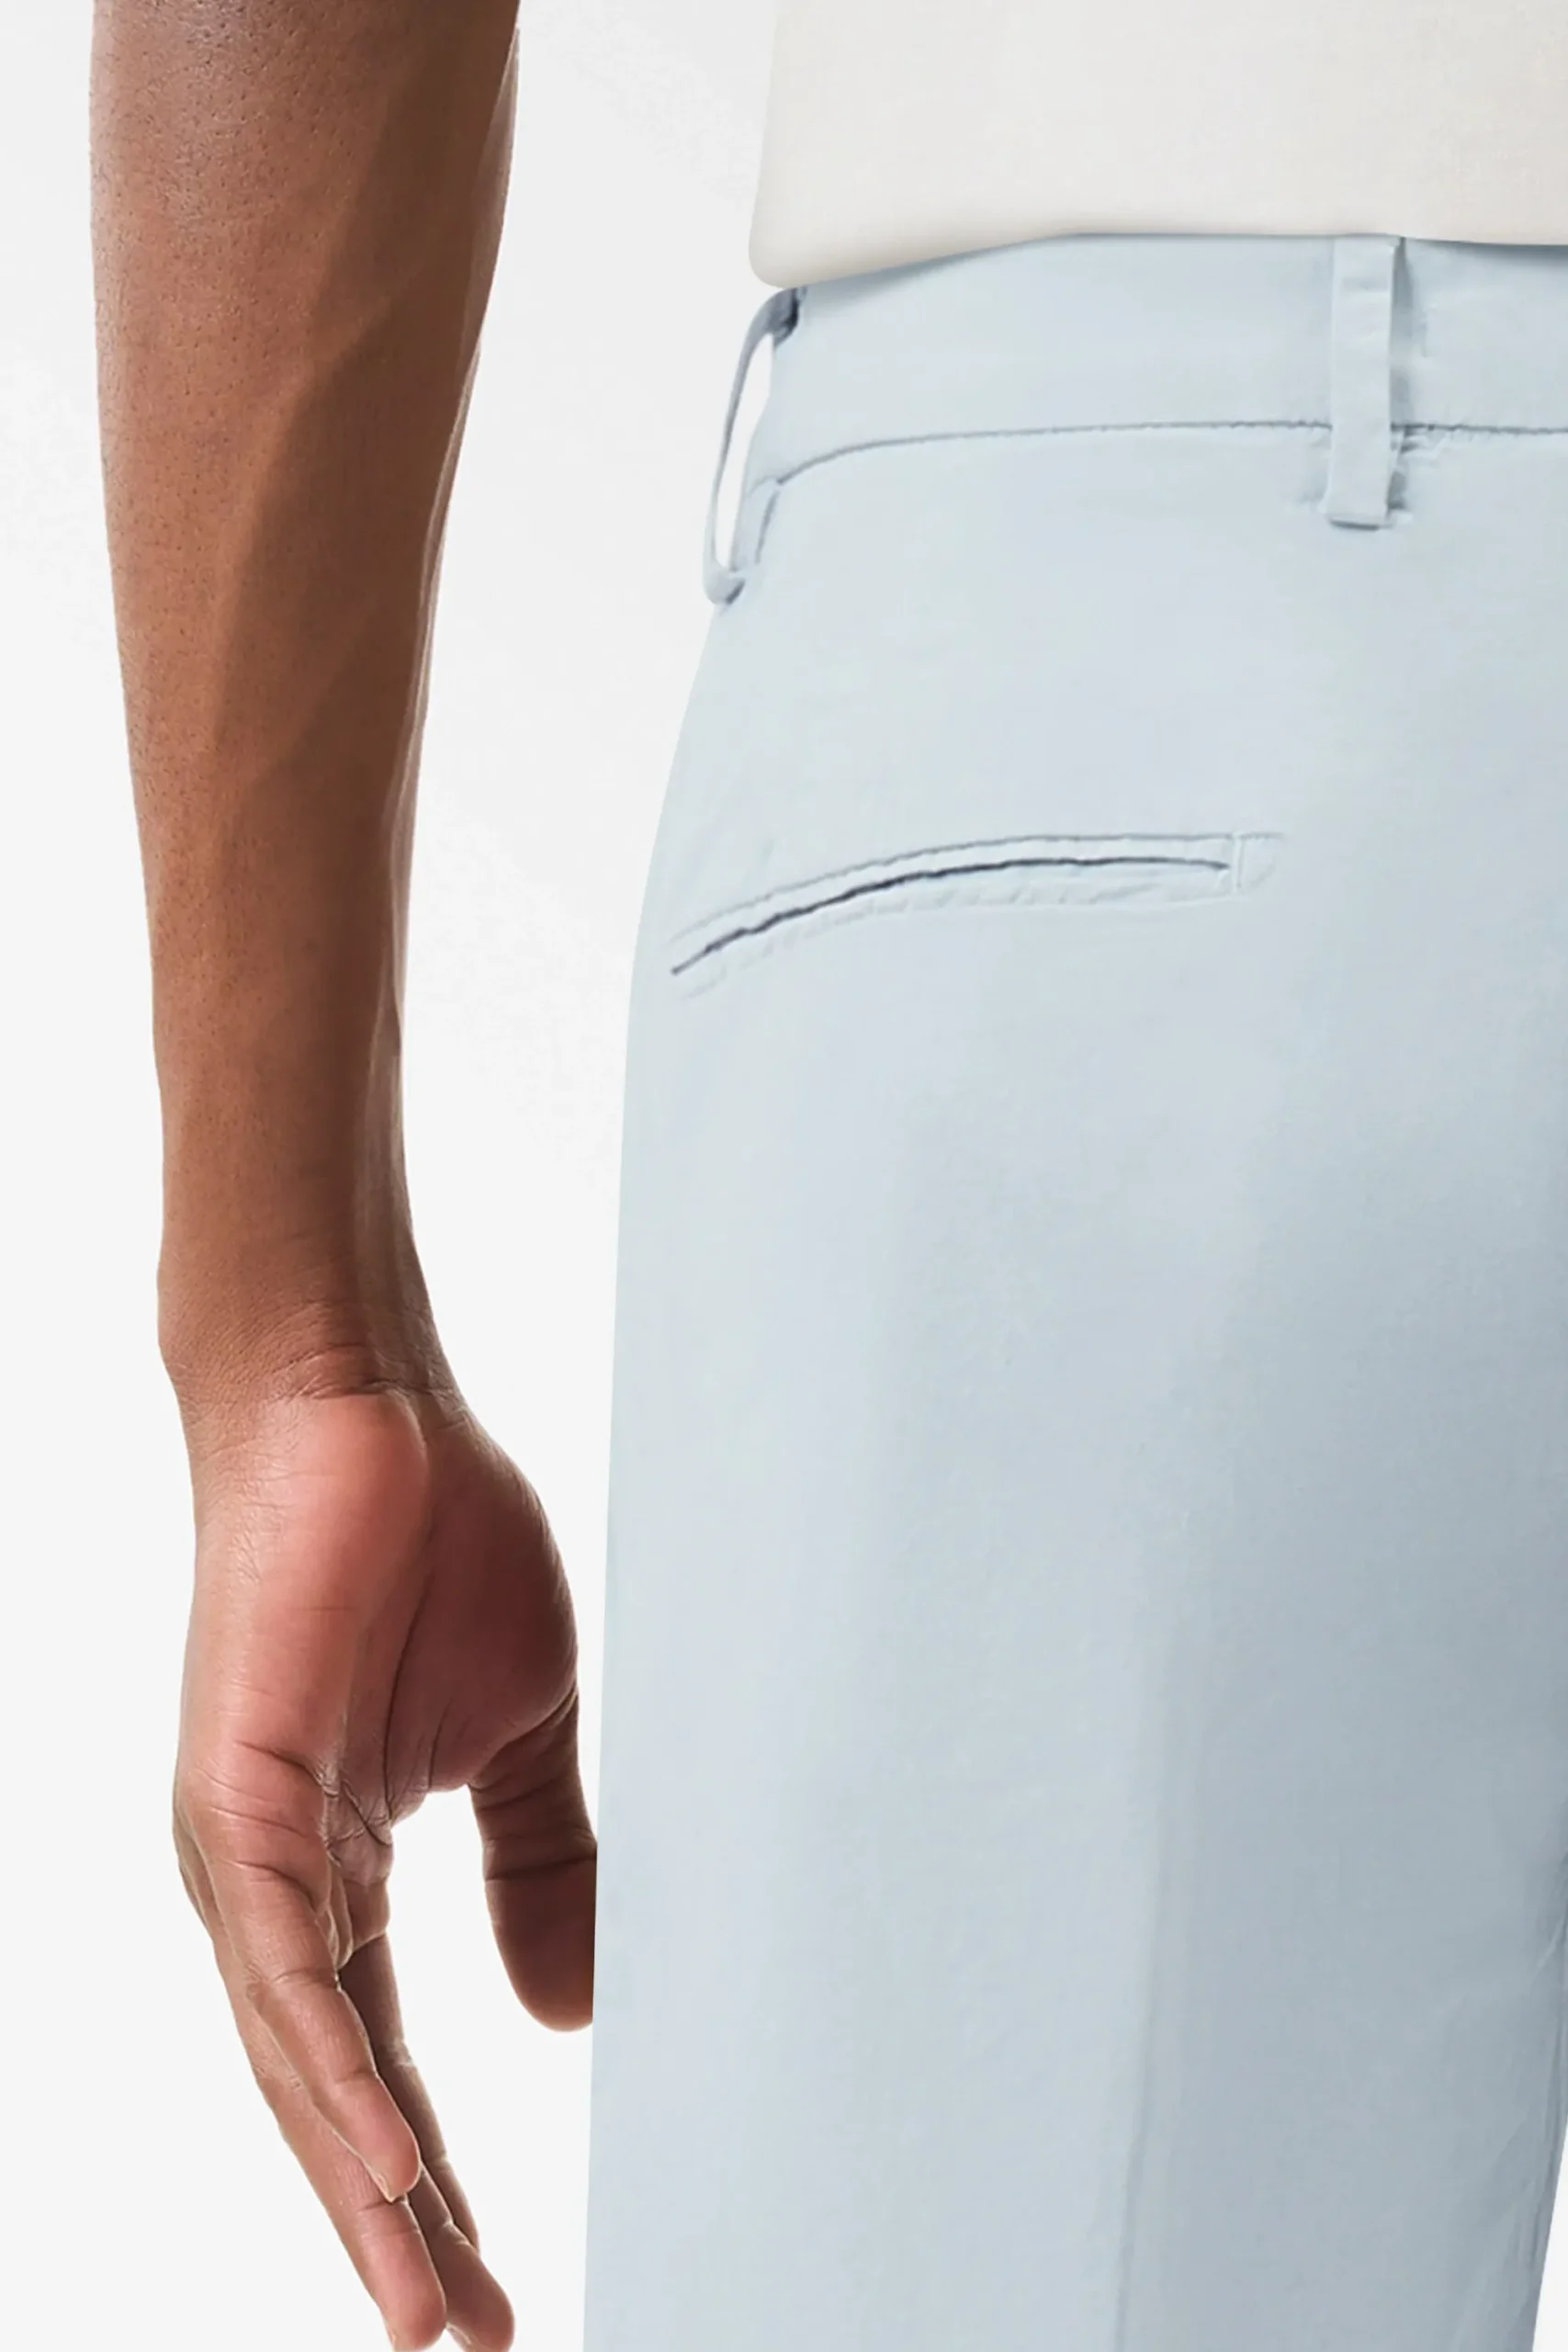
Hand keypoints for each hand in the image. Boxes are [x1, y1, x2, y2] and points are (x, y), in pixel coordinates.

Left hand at [171, 1383, 594, 2350]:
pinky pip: (284, 1966)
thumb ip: (538, 1867)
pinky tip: (381, 2161)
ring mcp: (240, 1845)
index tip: (489, 2281)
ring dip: (362, 2184)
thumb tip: (564, 2013)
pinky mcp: (233, 1794)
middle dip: (394, 2221)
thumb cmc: (432, 1540)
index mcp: (329, 1868)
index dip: (430, 2175)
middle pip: (329, 2089)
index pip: (378, 2055)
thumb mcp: (520, 1735)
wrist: (364, 1404)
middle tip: (463, 2329)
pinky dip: (331, 2071)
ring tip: (428, 2296)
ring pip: (297, 2055)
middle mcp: (267, 1879)